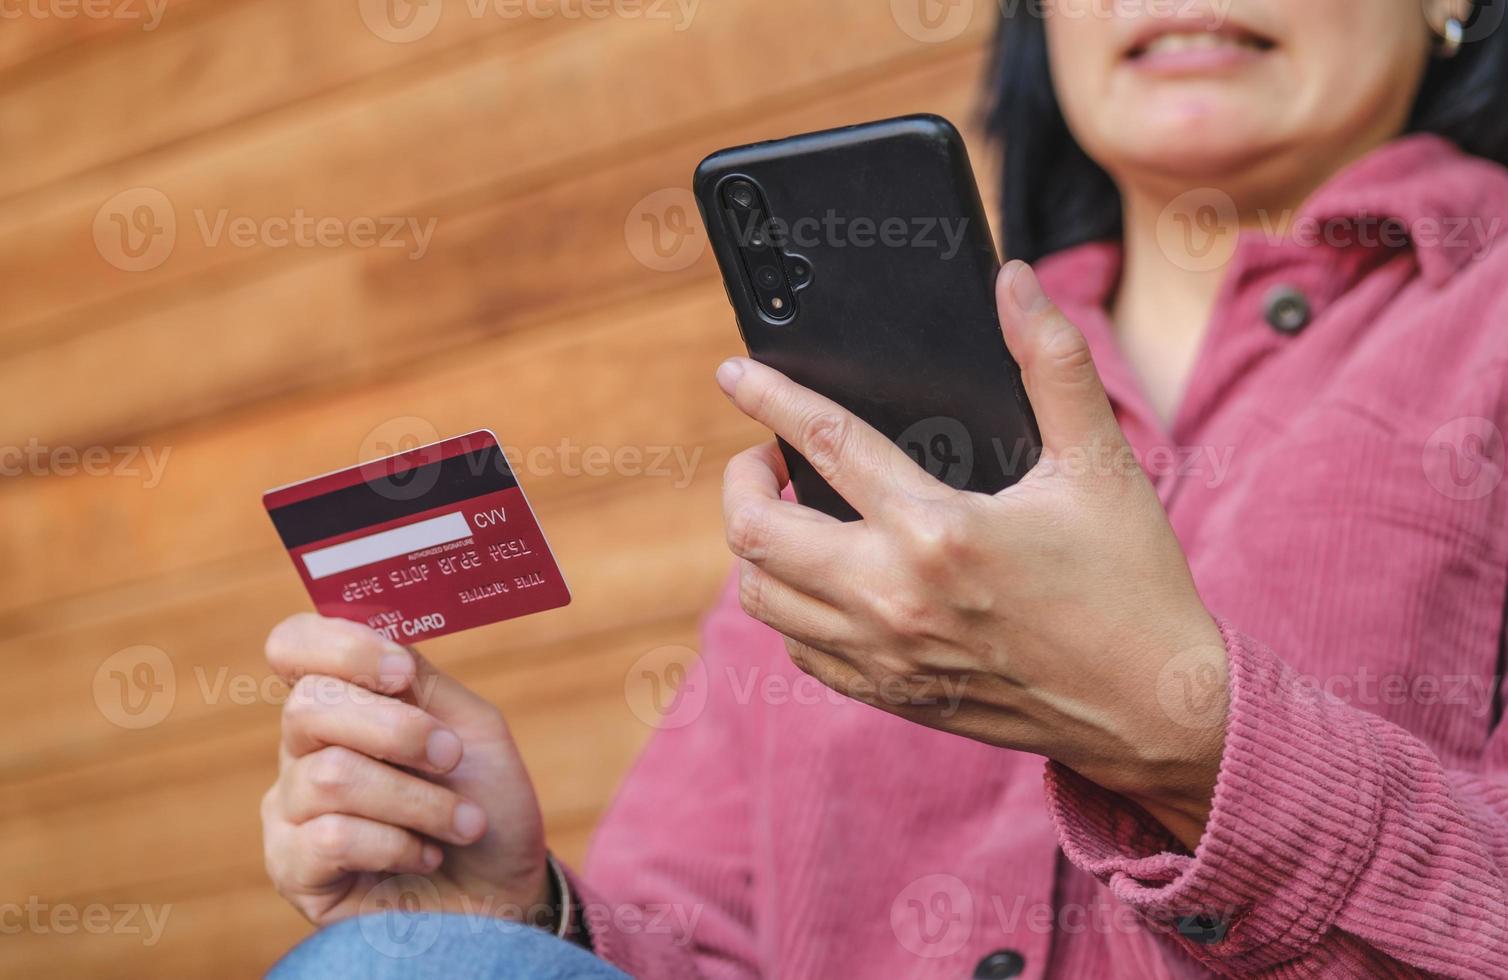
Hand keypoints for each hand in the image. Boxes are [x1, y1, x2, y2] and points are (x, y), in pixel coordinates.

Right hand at [260, 614, 550, 925]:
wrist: (504, 892)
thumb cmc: (487, 806)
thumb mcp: (471, 729)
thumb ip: (421, 682)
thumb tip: (383, 645)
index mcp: (344, 700)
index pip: (294, 645)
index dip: (339, 646)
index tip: (400, 672)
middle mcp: (304, 747)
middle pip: (308, 706)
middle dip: (398, 731)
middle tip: (451, 757)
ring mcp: (291, 808)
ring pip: (330, 776)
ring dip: (417, 801)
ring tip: (462, 823)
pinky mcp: (291, 868)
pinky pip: (329, 838)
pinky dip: (397, 845)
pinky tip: (425, 856)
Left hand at [717, 261, 1227, 848]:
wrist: (1153, 708)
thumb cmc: (1130, 583)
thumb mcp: (1099, 464)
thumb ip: (1053, 362)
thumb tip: (1016, 282)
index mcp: (939, 530)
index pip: (825, 442)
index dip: (769, 398)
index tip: (734, 373)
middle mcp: (894, 596)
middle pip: (756, 532)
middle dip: (742, 480)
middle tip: (766, 457)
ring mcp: (885, 654)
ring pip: (762, 596)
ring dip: (758, 546)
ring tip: (788, 513)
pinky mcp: (890, 693)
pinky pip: (799, 648)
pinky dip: (789, 605)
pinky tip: (820, 579)